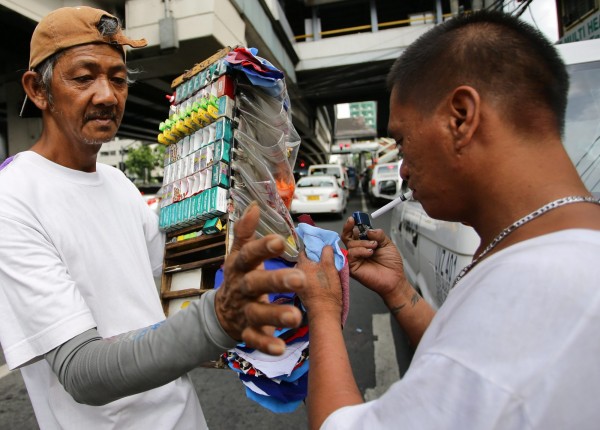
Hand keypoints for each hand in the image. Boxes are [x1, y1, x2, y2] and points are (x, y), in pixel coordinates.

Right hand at [215, 202, 304, 354]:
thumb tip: (254, 205)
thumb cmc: (238, 278)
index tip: (280, 241)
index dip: (262, 248)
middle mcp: (240, 289)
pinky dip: (267, 344)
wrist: (220, 313)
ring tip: (296, 316)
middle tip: (300, 279)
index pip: (248, 255)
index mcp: (239, 267)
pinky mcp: (246, 333)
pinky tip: (282, 347)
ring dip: (276, 314)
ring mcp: (242, 312)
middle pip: (255, 284)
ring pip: (257, 313)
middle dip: (276, 281)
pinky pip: (255, 340)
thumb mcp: (238, 255)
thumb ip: (246, 233)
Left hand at [295, 246, 341, 319]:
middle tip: (324, 260)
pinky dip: (312, 278)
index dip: (312, 247)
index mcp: (301, 264)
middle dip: (313, 259)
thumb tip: (326, 245)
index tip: (319, 248)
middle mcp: (295, 272)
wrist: (324, 312)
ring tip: (323, 271)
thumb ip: (327, 253)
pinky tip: (320, 281)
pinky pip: (306, 279)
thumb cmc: (327, 290)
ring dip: (313, 269)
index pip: (304, 250)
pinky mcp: (301, 292)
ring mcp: (297, 283)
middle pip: (304, 260)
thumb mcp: (330, 267)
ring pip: (305, 270)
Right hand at [341, 216, 405, 300]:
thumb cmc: (391, 264)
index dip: (352, 225)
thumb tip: (368, 230)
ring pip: (350, 244)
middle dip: (349, 228)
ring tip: (374, 247)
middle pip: (346, 236)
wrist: (394, 279)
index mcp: (364, 244)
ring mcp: (354, 259)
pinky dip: (360, 250)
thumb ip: (378, 234)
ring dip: (362, 242)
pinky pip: (351, 254)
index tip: (354, 218)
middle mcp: (358, 250)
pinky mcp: (352, 267)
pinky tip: (369, 253)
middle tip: (353, 222)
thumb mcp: (387, 244)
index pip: (354, 232)